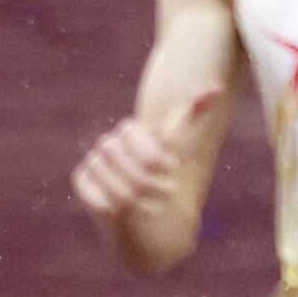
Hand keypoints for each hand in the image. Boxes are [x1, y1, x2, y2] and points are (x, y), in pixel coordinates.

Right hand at [71, 86, 221, 230]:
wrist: (140, 203)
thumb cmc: (162, 172)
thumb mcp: (180, 145)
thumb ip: (194, 113)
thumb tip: (217, 86)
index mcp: (130, 130)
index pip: (143, 144)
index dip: (157, 160)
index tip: (171, 169)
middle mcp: (108, 142)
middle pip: (134, 171)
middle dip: (153, 186)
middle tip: (164, 194)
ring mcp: (92, 160)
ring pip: (120, 190)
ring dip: (140, 203)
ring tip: (146, 204)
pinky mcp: (80, 180)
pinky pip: (102, 201)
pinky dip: (118, 211)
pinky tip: (122, 211)